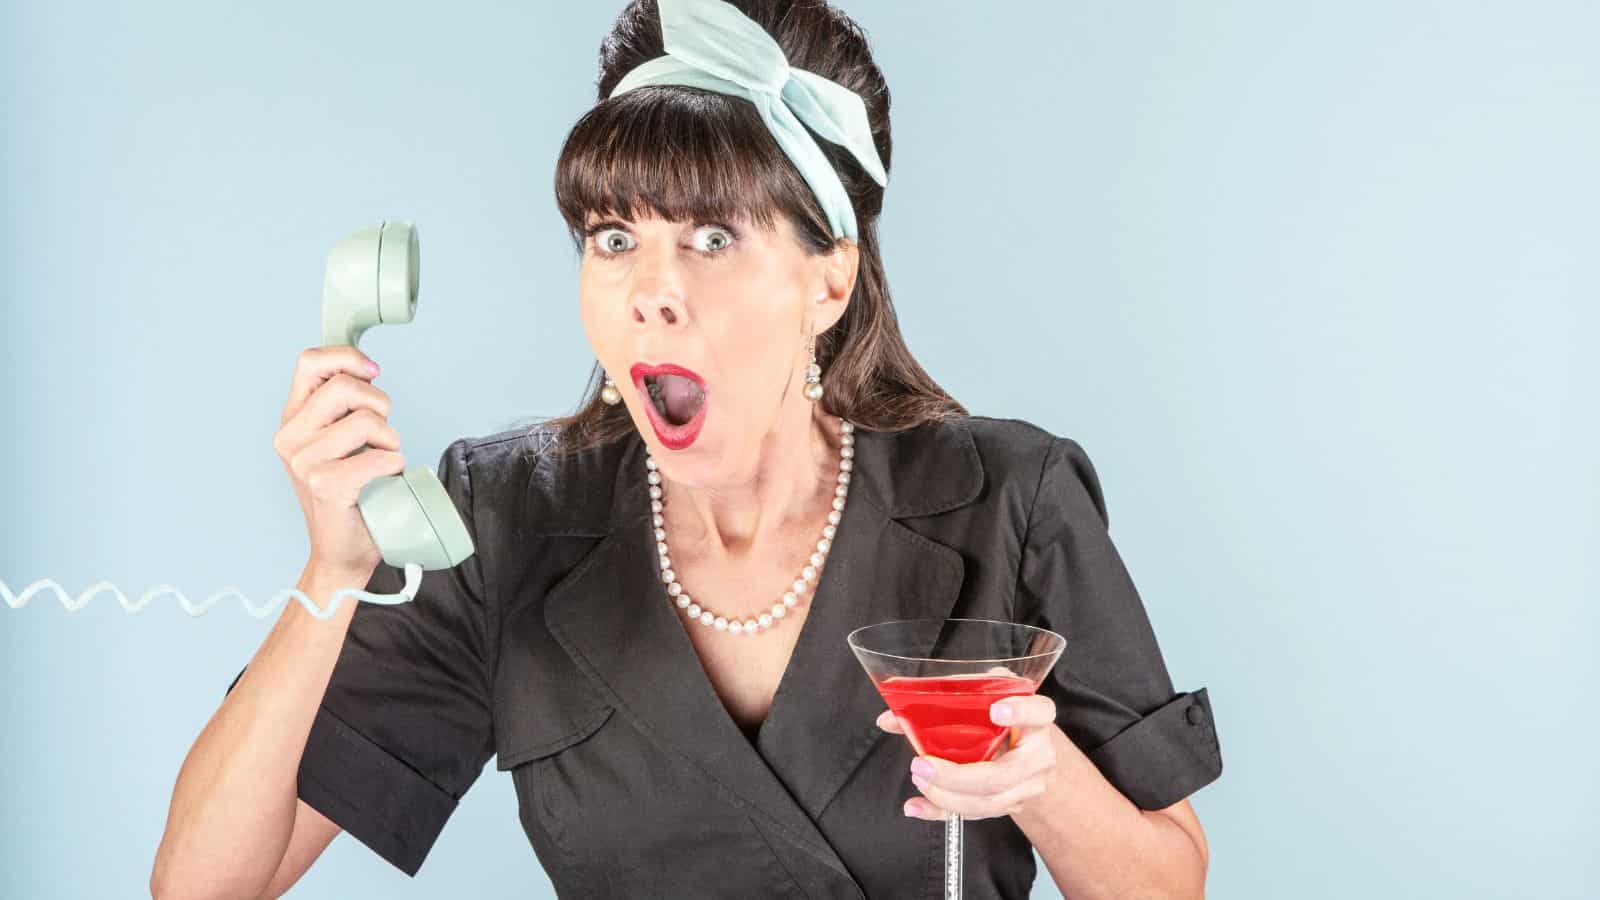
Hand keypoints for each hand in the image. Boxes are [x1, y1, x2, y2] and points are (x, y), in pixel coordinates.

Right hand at [272, 346, 402, 575]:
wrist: (343, 550)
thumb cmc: (351, 492)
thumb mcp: (339, 441)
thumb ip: (344, 405)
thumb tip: (366, 369)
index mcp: (292, 420)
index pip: (310, 362)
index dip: (347, 358)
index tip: (373, 372)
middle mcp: (290, 438)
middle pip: (344, 386)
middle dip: (379, 404)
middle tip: (382, 433)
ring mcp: (304, 463)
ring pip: (367, 421)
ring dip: (390, 440)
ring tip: (381, 461)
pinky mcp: (326, 485)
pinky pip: (380, 456)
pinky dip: (395, 465)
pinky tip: (385, 480)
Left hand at [876, 692, 1058, 821]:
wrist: (1031, 751)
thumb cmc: (1002, 718)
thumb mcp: (983, 697)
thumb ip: (945, 698)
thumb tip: (891, 717)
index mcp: (1036, 718)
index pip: (1038, 712)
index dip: (1020, 712)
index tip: (995, 711)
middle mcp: (1038, 755)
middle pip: (1003, 774)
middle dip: (958, 776)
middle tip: (923, 765)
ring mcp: (1027, 786)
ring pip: (988, 800)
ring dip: (947, 795)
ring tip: (919, 778)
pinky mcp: (1009, 805)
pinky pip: (974, 813)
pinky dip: (941, 811)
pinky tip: (917, 806)